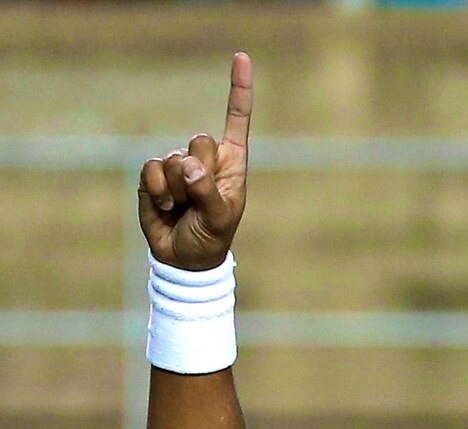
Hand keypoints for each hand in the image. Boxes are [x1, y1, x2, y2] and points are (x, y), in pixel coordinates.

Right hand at [138, 52, 253, 270]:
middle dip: (198, 173)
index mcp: (231, 163)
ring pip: (171, 159)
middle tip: (200, 199)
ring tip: (183, 207)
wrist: (183, 257)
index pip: (236, 121)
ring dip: (176, 189)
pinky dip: (156, 191)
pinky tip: (165, 206)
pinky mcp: (154, 175)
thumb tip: (187, 167)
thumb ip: (207, 192)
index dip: (238, 90)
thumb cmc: (211, 236)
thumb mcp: (219, 218)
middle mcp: (205, 159)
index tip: (241, 57)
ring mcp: (177, 165)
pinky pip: (149, 170)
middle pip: (198, 141)